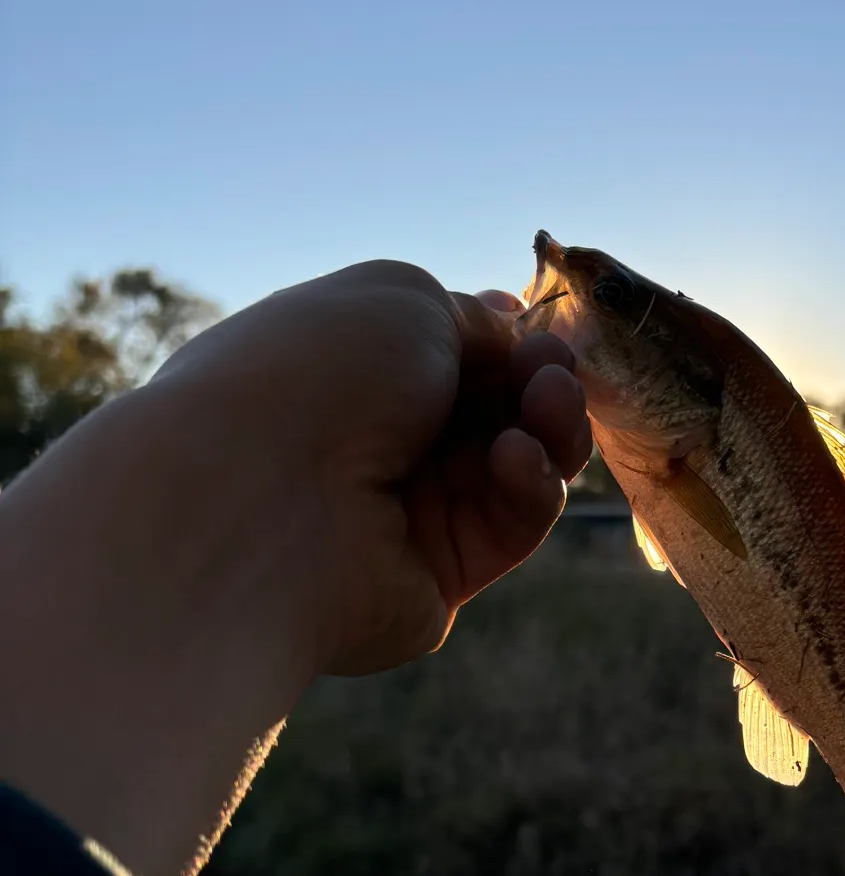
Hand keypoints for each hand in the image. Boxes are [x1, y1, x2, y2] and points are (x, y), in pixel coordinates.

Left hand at [154, 260, 592, 673]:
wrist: (261, 496)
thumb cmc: (320, 373)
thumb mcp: (403, 299)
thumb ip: (473, 318)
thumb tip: (515, 340)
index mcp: (354, 372)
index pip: (455, 360)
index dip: (509, 346)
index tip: (538, 335)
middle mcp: (377, 444)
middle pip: (498, 413)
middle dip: (540, 383)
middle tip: (553, 372)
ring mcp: (409, 514)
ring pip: (518, 467)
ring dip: (549, 428)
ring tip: (550, 403)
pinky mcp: (440, 576)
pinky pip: (511, 525)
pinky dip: (529, 485)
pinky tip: (515, 460)